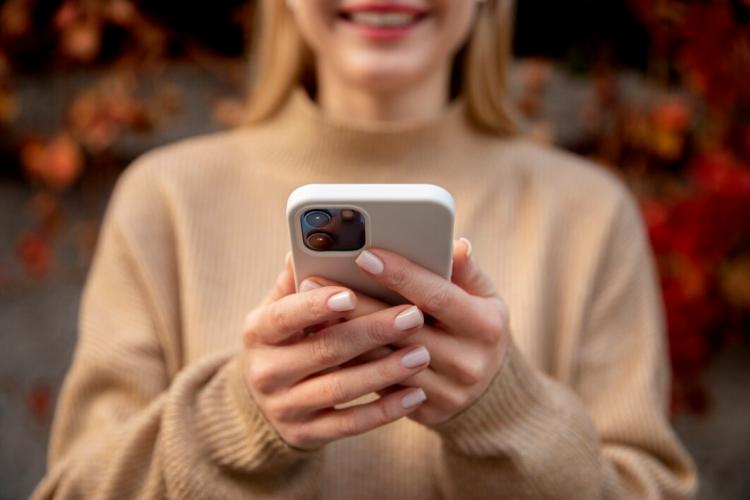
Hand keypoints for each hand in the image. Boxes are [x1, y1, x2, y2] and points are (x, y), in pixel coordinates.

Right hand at [241, 254, 430, 450]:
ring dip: (384, 372)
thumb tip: (314, 240)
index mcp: (258, 330)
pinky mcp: (305, 434)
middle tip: (413, 316)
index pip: (284, 315)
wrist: (269, 401)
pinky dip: (384, 410)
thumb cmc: (288, 337)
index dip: (315, 305)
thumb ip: (298, 278)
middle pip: (323, 350)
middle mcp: (265, 371)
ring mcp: (284, 406)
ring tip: (421, 354)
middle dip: (371, 332)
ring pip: (339, 389)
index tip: (351, 294)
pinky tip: (415, 394)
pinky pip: (349, 424)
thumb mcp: (282, 308)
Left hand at [303, 239, 510, 425]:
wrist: (489, 391)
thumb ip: (467, 272)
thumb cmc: (477, 328)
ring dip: (345, 335)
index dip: (401, 275)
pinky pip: (382, 386)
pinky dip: (352, 364)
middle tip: (315, 280)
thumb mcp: (484, 297)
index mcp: (486, 326)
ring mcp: (448, 392)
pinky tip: (326, 343)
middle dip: (357, 303)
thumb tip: (455, 245)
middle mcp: (470, 362)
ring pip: (386, 361)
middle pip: (402, 329)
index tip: (364, 255)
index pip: (437, 296)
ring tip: (311, 311)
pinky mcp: (428, 411)